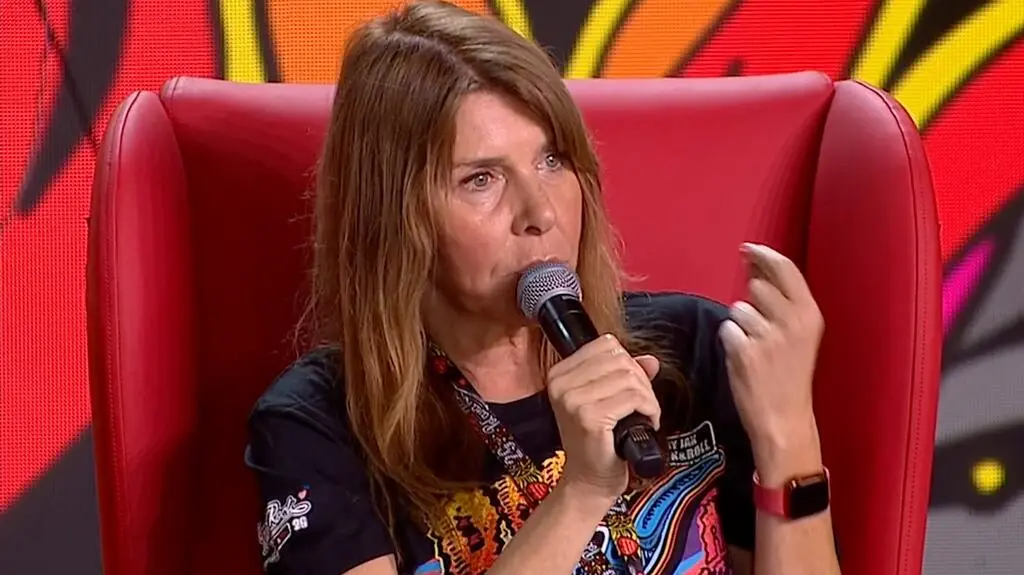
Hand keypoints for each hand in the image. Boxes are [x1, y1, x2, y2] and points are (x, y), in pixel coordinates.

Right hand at [546, 334, 660, 503]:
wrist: (588, 480)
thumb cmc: (597, 442)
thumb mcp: (607, 400)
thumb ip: (625, 375)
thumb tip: (650, 360)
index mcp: (560, 374)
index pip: (606, 345)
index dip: (628, 363)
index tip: (633, 386)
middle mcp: (561, 384)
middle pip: (620, 359)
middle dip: (641, 381)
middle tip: (643, 405)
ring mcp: (573, 400)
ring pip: (630, 377)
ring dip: (648, 397)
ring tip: (644, 415)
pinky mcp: (589, 417)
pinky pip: (634, 398)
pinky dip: (650, 410)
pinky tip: (646, 423)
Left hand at [718, 243, 823, 459]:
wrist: (784, 418)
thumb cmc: (789, 376)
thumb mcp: (800, 335)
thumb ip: (782, 302)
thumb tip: (755, 269)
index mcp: (809, 315)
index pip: (784, 268)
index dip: (762, 255)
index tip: (747, 249)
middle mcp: (791, 322)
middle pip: (756, 287)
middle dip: (752, 301)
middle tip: (760, 328)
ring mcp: (767, 337)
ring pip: (737, 309)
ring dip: (740, 325)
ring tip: (755, 348)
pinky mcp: (744, 352)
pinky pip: (725, 330)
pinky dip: (730, 342)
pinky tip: (744, 359)